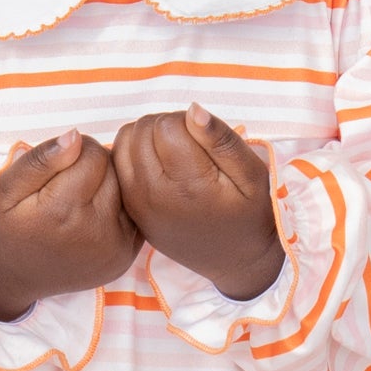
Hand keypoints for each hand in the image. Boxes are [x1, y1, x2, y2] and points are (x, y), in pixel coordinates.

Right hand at [0, 130, 140, 320]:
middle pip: (114, 170)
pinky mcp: (126, 257)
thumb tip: (76, 136)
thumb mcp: (6, 188)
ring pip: (126, 190)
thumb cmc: (7, 226)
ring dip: (107, 187)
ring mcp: (115, 249)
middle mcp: (96, 234)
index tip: (56, 168)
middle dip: (92, 169)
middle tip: (65, 187)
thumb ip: (40, 159)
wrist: (13, 276)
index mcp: (63, 212)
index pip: (93, 153)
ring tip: (78, 201)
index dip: (74, 153)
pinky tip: (91, 217)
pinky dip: (116, 208)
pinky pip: (132, 213)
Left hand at [111, 102, 285, 300]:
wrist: (237, 261)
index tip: (205, 140)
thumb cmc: (250, 214)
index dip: (186, 122)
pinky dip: (134, 154)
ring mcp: (137, 206)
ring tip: (177, 153)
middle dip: (166, 126)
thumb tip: (192, 110)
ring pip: (124, 142)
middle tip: (193, 145)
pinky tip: (161, 165)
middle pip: (141, 130)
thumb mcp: (253, 176)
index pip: (165, 125)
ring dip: (147, 137)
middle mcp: (154, 197)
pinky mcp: (130, 211)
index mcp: (187, 186)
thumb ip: (222, 140)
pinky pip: (118, 164)